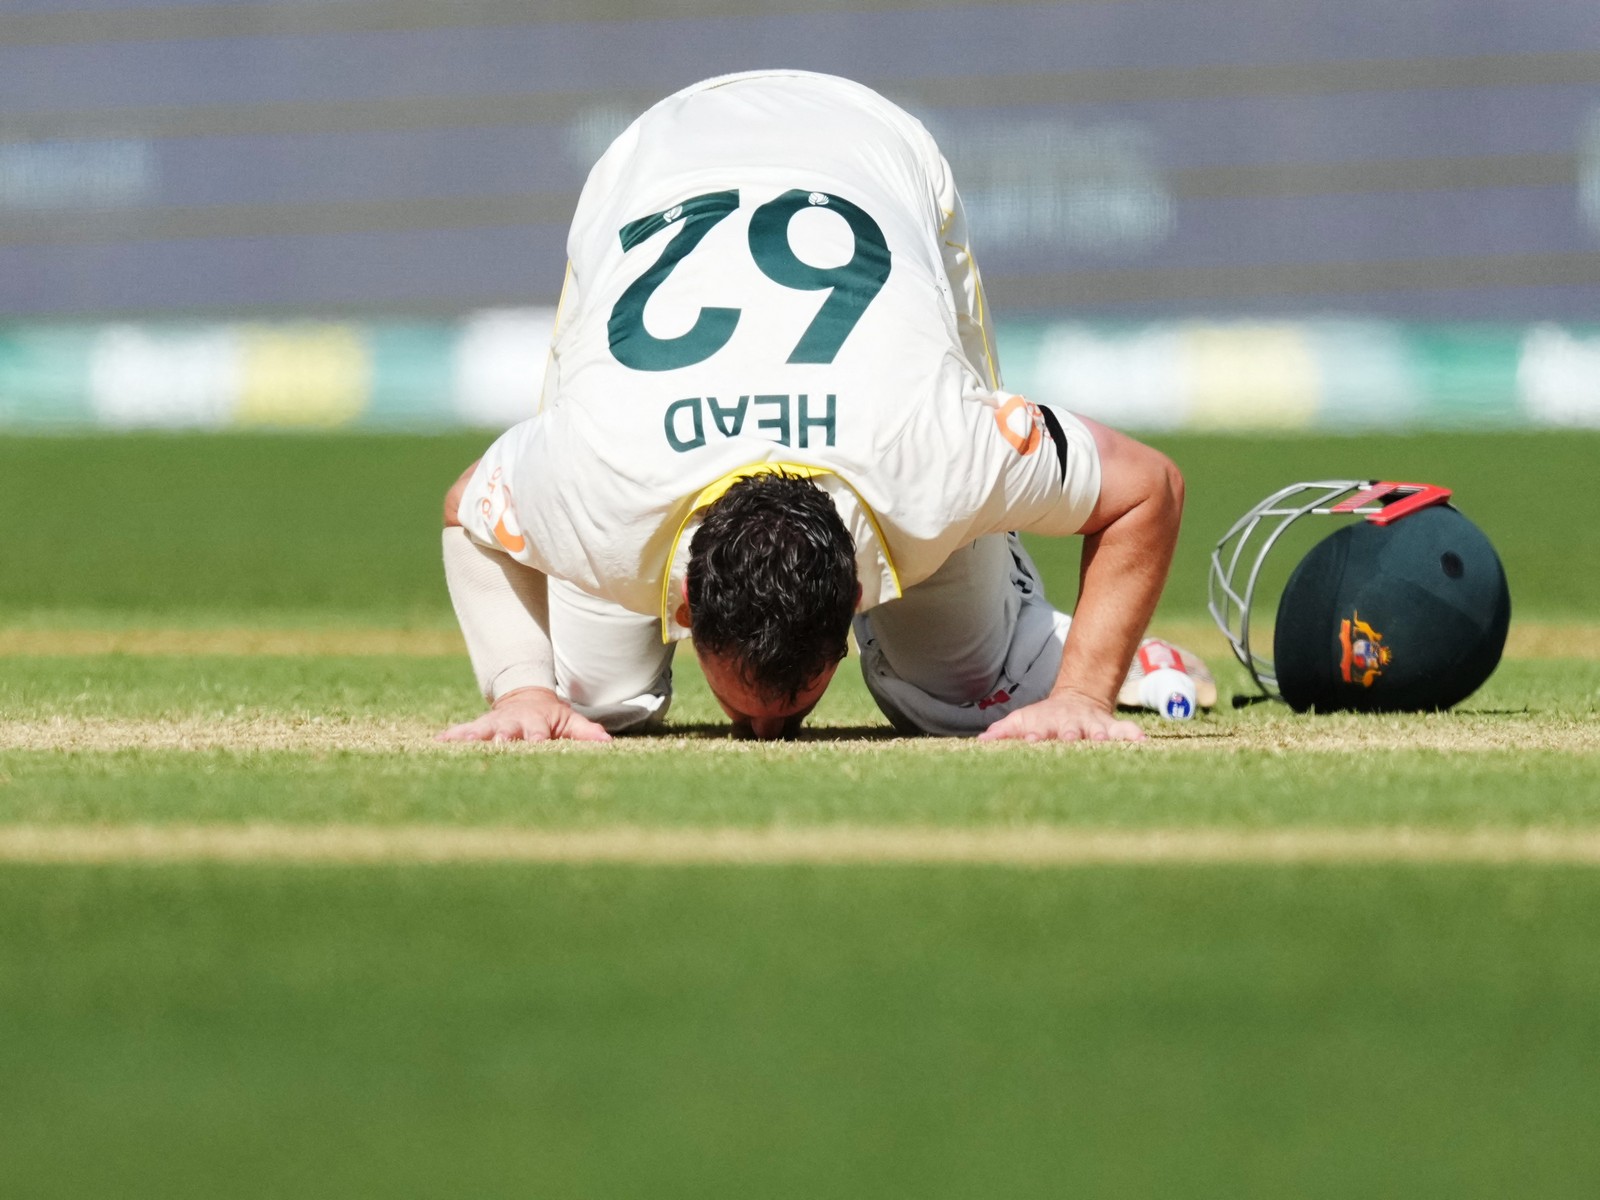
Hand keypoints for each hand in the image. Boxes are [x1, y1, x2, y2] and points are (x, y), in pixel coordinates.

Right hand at [436, 687, 612, 743]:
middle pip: (506, 731)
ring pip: (482, 730)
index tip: (536, 744)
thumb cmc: (551, 715)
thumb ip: (586, 732)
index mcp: (536, 722)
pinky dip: (451, 736)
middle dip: (501, 738)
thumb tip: (607, 743)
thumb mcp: (570, 720)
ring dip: (472, 736)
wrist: (526, 696)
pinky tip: (437, 741)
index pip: (537, 733)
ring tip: (461, 742)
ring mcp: (494, 723)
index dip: (536, 739)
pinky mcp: (479, 726)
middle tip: (497, 743)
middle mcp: (513, 723)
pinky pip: (463, 730)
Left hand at [977, 689, 1144, 743]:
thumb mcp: (1021, 720)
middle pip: (1069, 731)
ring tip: (1102, 739)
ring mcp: (1091, 726)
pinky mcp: (1111, 728)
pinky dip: (1132, 735)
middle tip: (1068, 739)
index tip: (1032, 739)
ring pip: (1097, 731)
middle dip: (1068, 735)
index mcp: (1046, 725)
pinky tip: (1142, 741)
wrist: (1077, 699)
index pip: (1039, 730)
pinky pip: (1125, 731)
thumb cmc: (1042, 720)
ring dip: (1099, 736)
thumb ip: (1003, 731)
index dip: (1035, 735)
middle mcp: (1070, 726)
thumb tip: (981, 742)